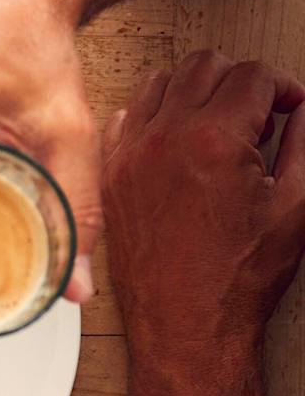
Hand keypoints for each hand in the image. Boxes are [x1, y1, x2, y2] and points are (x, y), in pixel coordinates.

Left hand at [101, 51, 304, 368]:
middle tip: (258, 115)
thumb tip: (304, 107)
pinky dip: (154, 117)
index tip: (290, 107)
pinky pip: (126, 120)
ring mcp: (129, 160)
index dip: (283, 86)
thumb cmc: (235, 281)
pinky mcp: (110, 180)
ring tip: (219, 127)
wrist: (186, 330)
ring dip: (195, 91)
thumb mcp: (296, 203)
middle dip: (239, 80)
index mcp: (212, 141)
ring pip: (159, 84)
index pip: (252, 73)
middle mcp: (162, 142)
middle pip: (203, 66)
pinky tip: (178, 143)